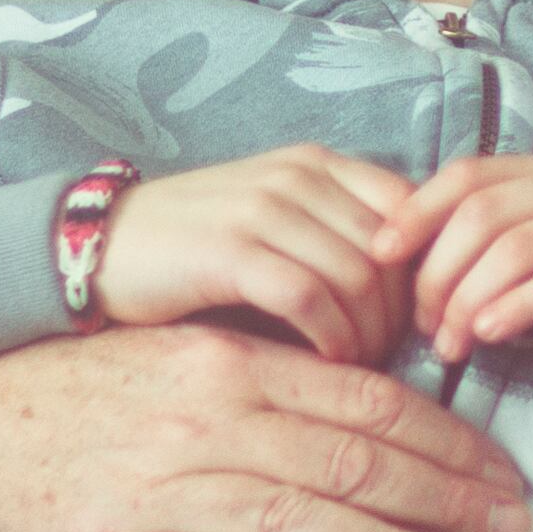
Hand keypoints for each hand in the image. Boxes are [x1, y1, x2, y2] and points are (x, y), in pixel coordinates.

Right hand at [0, 322, 532, 531]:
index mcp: (231, 366)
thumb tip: (387, 411)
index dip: (448, 441)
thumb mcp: (191, 355)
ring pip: (295, 522)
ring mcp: (159, 490)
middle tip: (515, 531)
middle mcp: (204, 420)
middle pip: (349, 462)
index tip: (505, 473)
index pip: (366, 403)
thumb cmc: (98, 390)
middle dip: (446, 499)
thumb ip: (278, 379)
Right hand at [91, 145, 414, 357]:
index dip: (428, 272)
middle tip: (391, 361)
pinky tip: (327, 362)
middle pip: (393, 253)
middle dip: (402, 317)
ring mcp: (264, 210)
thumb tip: (414, 294)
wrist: (104, 245)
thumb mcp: (278, 221)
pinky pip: (310, 298)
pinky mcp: (231, 251)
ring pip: (358, 278)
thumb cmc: (200, 249)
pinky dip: (331, 338)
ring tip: (358, 368)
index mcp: (317, 164)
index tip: (420, 323)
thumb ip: (338, 237)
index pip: (413, 209)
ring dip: (369, 335)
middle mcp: (297, 177)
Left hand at [384, 151, 532, 387]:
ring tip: (452, 344)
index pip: (466, 176)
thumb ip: (487, 254)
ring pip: (518, 246)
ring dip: (471, 300)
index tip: (378, 258)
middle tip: (424, 329)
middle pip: (482, 213)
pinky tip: (493, 335)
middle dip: (438, 273)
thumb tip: (404, 268)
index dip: (415, 212)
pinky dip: (521, 306)